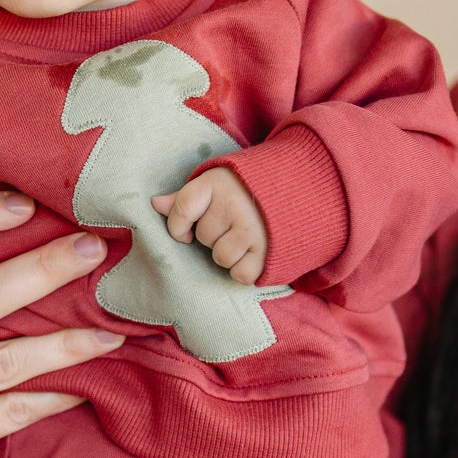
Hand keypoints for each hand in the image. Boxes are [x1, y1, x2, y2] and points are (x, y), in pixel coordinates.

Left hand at [153, 165, 267, 284]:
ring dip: (229, 253)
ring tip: (245, 237)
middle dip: (214, 235)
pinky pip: (240, 274)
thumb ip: (186, 197)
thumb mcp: (218, 184)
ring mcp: (252, 229)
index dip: (178, 227)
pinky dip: (245, 269)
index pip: (181, 210)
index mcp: (217, 184)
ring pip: (220, 257)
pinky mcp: (268, 251)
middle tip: (234, 223)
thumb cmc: (249, 189)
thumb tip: (155, 204)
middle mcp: (234, 205)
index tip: (187, 231)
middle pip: (203, 237)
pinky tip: (254, 252)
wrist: (302, 188)